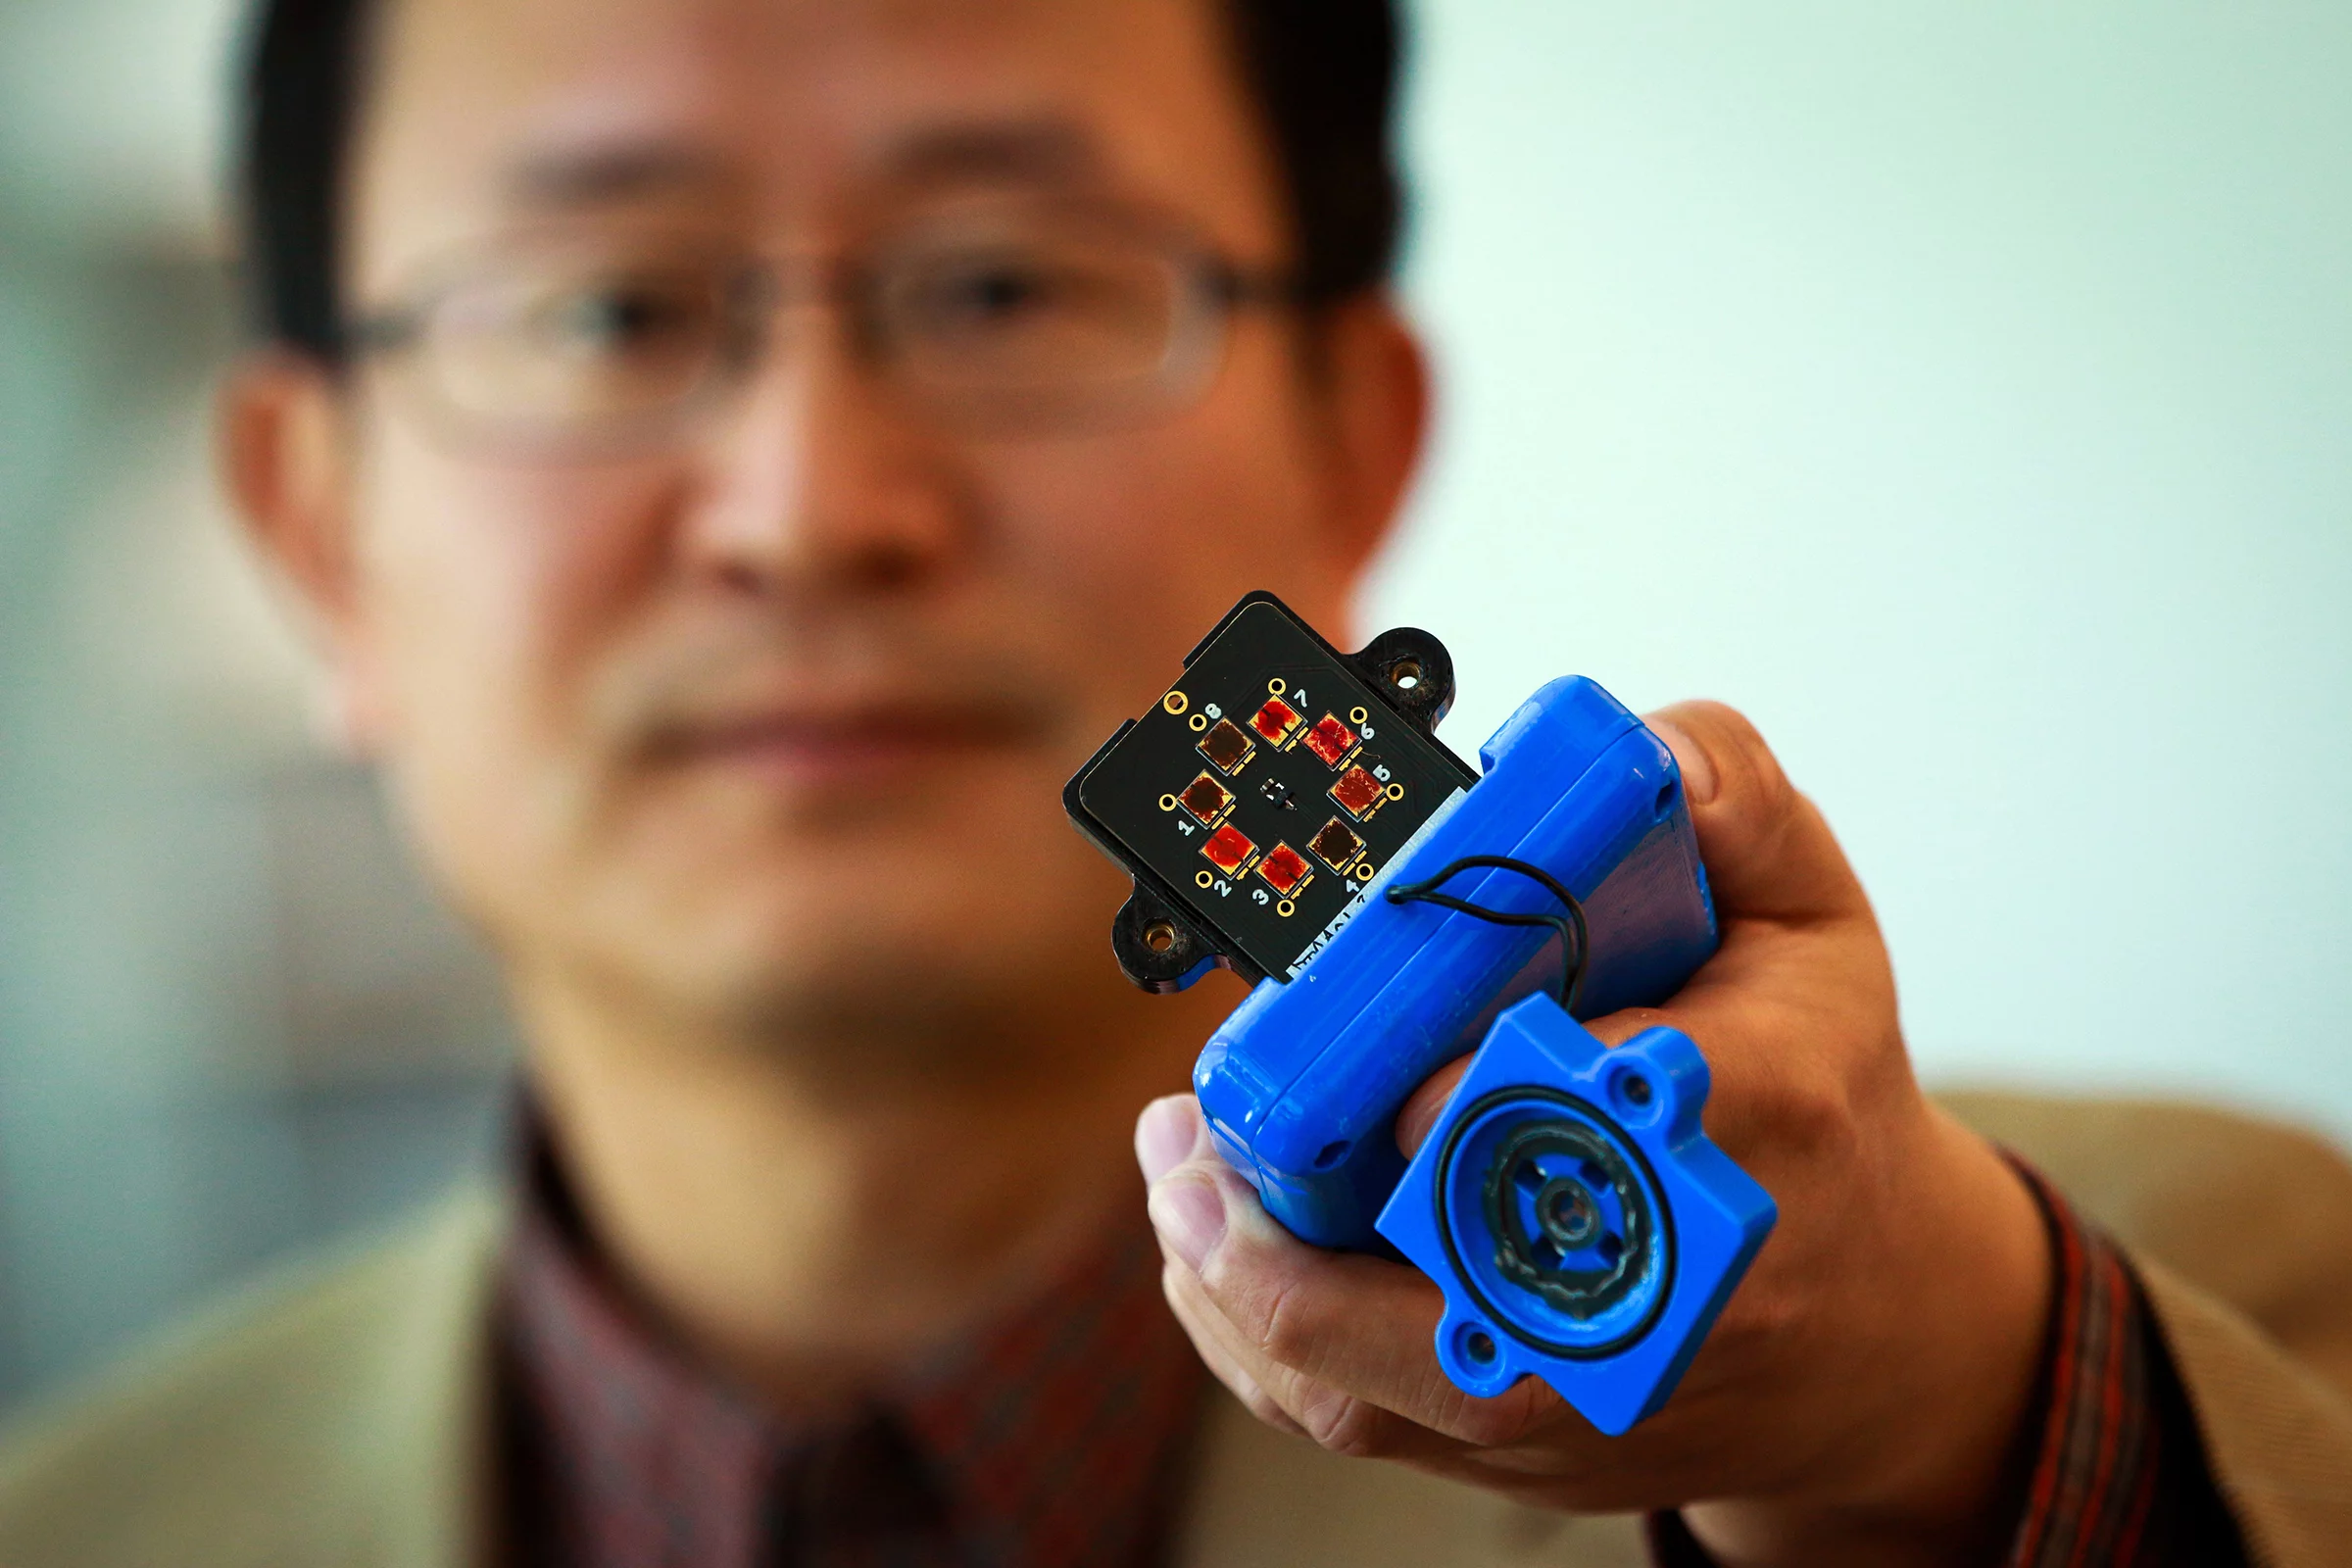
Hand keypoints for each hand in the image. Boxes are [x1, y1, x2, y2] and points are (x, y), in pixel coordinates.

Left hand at [1135, 702, 2054, 1567]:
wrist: (1877, 1322)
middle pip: (1454, 1277)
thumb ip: (1734, 804)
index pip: (1603, 1112)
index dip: (1479, 1097)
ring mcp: (1589, 1381)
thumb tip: (1630, 745)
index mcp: (1755, 1120)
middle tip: (1192, 1124)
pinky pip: (1360, 1417)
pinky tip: (1213, 1250)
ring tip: (1175, 1178)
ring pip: (1377, 1380)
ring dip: (1242, 1284)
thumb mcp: (1819, 926)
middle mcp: (1665, 1280)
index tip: (1395, 1075)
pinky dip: (1261, 1344)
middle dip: (1306, 1209)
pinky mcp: (1530, 1446)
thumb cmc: (1827, 1099)